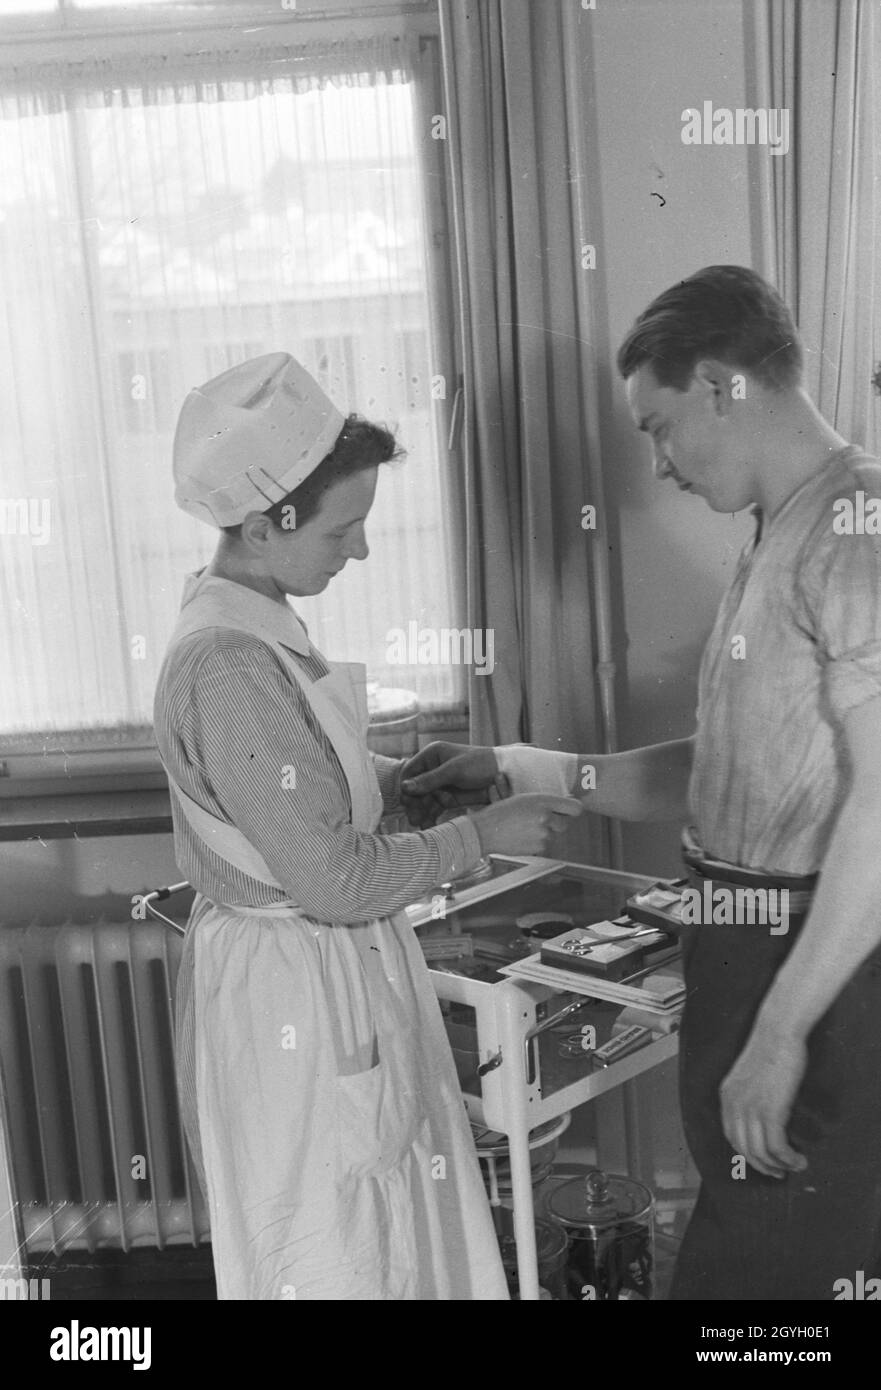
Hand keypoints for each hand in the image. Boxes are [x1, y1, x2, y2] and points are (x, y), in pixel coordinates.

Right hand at [400, 742, 506, 828]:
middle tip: (413, 819)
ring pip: (424, 800)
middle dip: (414, 803)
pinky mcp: (448, 797)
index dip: (406, 787)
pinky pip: (435, 808)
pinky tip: (429, 826)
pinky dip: (431, 816)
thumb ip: (429, 780)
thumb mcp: (454, 771)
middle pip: (415, 788)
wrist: (505, 775)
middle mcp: (433, 768)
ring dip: (421, 812)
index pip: (410, 771)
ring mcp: (440, 784)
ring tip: (421, 825)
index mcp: (432, 755)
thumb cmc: (480, 765)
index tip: (406, 802)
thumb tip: (404, 787)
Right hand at [470, 793, 583, 856]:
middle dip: (557, 822)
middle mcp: (546, 817)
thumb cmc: (500, 812)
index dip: (573, 809)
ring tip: (524, 828)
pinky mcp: (539, 848)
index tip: (569, 810)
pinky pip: (543, 844)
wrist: (485, 831)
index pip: (575, 808)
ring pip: (552, 834)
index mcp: (543, 801)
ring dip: (544, 832)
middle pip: (566, 823)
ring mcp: (543, 834)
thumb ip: (543, 802)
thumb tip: (561, 804)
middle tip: (543, 820)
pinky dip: (536, 842)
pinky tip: (522, 836)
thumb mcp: (522, 799)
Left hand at [719, 1023, 809, 1178]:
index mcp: (726, 1096)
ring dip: (778, 1165)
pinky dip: (788, 1158)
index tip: (761, 1161)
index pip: (731, 1136)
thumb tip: (762, 1116)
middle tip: (778, 1172)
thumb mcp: (749, 1075)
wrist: (777, 1032)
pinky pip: (776, 1146)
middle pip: (743, 1149)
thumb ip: (749, 1095)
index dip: (746, 1153)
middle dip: (762, 1166)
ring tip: (793, 1167)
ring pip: (760, 1152)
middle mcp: (734, 1105)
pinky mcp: (771, 1110)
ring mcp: (751, 1108)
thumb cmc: (769, 1048)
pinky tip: (798, 1159)